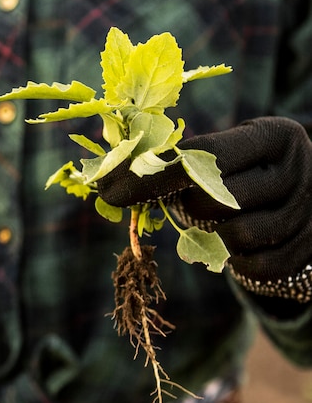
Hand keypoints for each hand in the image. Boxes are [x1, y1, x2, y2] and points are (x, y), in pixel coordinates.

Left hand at [97, 117, 311, 301]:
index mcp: (273, 136)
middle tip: (179, 201)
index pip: (204, 155)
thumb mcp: (226, 153)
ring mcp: (305, 213)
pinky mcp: (304, 251)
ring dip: (211, 233)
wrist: (301, 201)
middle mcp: (297, 171)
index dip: (152, 173)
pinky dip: (234, 260)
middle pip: (217, 198)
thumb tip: (112, 177)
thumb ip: (182, 160)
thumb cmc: (245, 172)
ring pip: (236, 235)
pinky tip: (234, 242)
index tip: (111, 187)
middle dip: (185, 205)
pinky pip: (253, 267)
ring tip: (213, 219)